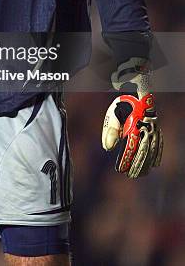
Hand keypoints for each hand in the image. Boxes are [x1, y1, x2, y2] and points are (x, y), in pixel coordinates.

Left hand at [101, 58, 162, 177]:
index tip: (121, 169)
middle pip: (143, 151)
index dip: (127, 159)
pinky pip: (159, 143)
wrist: (139, 90)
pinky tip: (155, 164)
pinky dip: (157, 155)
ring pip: (152, 150)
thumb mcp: (113, 114)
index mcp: (135, 124)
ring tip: (141, 174)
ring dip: (147, 163)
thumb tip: (108, 148)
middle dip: (137, 165)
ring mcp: (154, 128)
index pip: (131, 147)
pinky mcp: (157, 128)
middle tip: (130, 176)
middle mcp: (146, 128)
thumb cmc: (124, 104)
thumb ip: (110, 130)